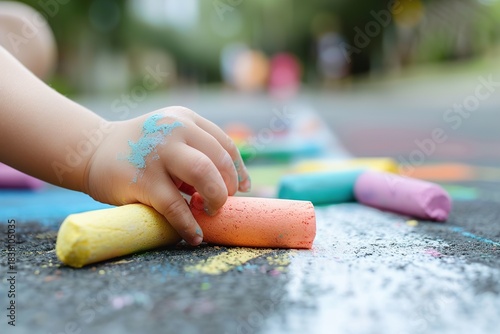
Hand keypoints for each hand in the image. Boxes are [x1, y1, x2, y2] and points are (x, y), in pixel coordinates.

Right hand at [84, 106, 250, 245]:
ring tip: (209, 213)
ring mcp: (158, 153)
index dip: (238, 170)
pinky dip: (188, 225)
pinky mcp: (143, 179)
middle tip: (220, 203)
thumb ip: (197, 149)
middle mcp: (174, 130)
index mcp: (185, 119)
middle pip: (218, 160)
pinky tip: (193, 236)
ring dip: (215, 199)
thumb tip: (234, 184)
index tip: (242, 188)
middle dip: (227, 187)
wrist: (91, 150)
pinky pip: (176, 206)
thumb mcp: (170, 135)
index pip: (225, 145)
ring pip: (203, 175)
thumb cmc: (140, 149)